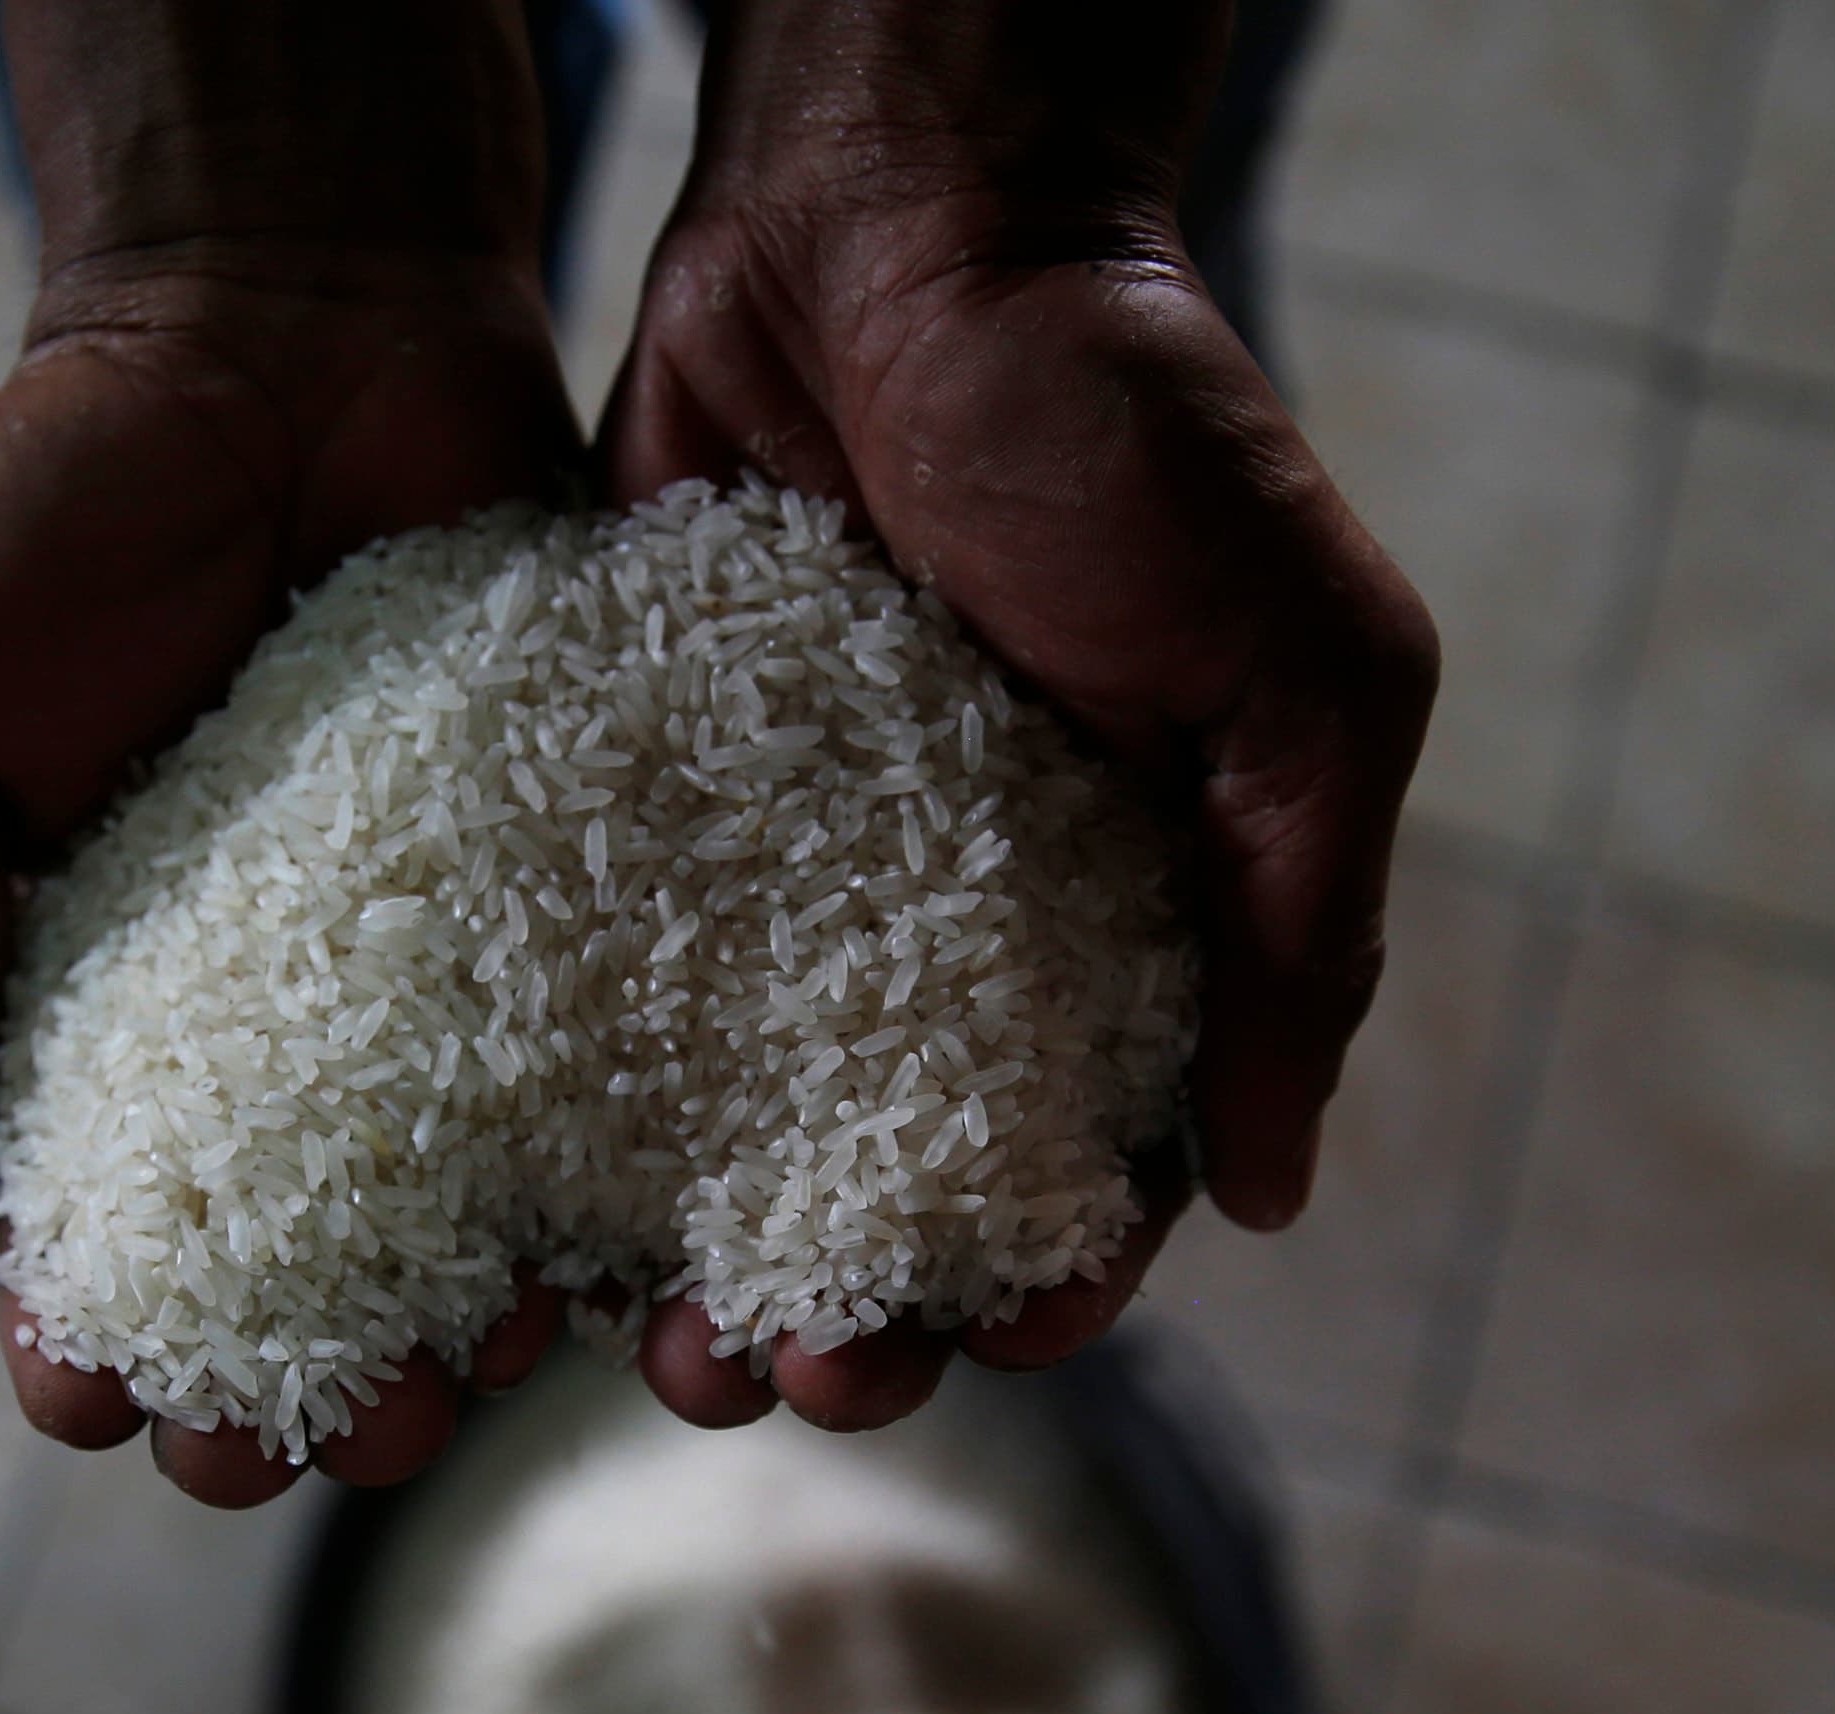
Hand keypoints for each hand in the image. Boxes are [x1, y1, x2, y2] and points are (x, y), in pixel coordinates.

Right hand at [0, 0, 587, 1505]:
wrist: (292, 324)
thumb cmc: (54, 508)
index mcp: (89, 1020)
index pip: (82, 1245)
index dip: (89, 1349)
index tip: (106, 1406)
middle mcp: (274, 1042)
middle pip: (284, 1283)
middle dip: (291, 1399)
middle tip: (325, 1444)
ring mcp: (433, 990)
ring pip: (454, 1228)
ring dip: (458, 1339)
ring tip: (477, 1376)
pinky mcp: (573, 913)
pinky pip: (596, 1083)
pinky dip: (602, 1186)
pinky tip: (610, 1257)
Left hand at [594, 0, 1440, 1436]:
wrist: (899, 216)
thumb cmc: (1135, 427)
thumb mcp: (1302, 660)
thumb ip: (1307, 918)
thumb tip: (1275, 1187)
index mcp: (1124, 913)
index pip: (1095, 1154)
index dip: (1055, 1270)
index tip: (1001, 1341)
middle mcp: (944, 924)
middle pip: (890, 1177)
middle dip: (853, 1305)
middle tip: (785, 1377)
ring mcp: (779, 879)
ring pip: (730, 1125)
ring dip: (699, 1254)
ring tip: (648, 1343)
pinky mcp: (632, 812)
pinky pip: (598, 992)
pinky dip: (570, 1111)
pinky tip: (526, 1211)